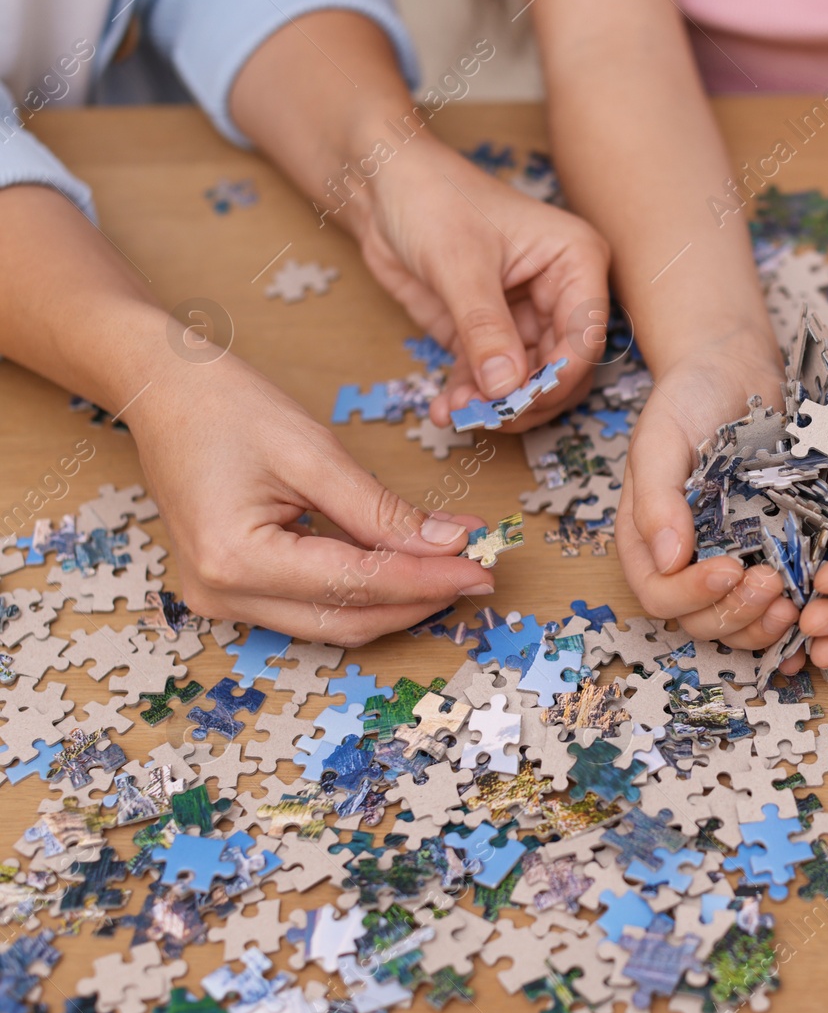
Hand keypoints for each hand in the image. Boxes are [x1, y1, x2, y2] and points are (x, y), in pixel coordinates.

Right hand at [127, 356, 493, 645]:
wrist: (160, 389)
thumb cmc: (225, 406)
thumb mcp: (313, 453)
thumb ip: (381, 510)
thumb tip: (449, 544)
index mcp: (235, 559)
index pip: (357, 584)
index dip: (428, 580)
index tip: (482, 568)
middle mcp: (222, 595)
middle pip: (347, 618)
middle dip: (420, 599)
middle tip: (479, 574)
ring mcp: (221, 600)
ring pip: (332, 623)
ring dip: (396, 602)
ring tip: (452, 571)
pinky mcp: (231, 591)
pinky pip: (311, 607)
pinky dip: (362, 593)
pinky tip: (405, 569)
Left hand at [337, 137, 609, 431]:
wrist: (382, 185)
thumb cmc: (431, 197)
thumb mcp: (459, 262)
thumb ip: (485, 327)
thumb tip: (506, 388)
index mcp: (575, 261)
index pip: (584, 335)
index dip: (557, 376)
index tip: (520, 402)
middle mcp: (560, 293)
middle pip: (563, 368)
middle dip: (526, 398)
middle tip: (487, 415)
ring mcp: (526, 317)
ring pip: (528, 382)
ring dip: (495, 404)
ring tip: (456, 411)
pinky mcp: (490, 336)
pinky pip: (490, 380)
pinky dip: (471, 398)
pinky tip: (445, 409)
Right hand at [616, 341, 799, 649]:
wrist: (737, 366)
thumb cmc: (689, 398)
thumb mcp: (660, 439)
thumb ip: (656, 499)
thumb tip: (668, 559)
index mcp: (651, 539)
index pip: (661, 595)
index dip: (692, 596)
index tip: (728, 569)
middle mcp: (689, 559)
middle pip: (702, 620)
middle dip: (735, 614)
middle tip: (771, 585)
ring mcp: (732, 558)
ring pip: (741, 622)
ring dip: (765, 623)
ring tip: (794, 600)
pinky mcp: (772, 550)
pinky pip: (778, 597)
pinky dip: (794, 605)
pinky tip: (815, 591)